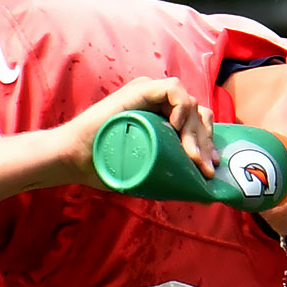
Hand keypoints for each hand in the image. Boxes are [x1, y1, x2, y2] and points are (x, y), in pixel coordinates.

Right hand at [47, 75, 219, 184]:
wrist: (78, 159)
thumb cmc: (110, 167)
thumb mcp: (152, 173)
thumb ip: (176, 178)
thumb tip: (208, 197)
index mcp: (163, 119)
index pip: (198, 123)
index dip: (208, 143)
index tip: (208, 167)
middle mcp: (159, 104)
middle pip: (198, 114)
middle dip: (204, 141)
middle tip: (202, 166)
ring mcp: (150, 95)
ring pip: (190, 103)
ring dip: (195, 130)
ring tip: (189, 154)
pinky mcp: (140, 91)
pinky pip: (173, 90)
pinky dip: (181, 107)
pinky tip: (175, 129)